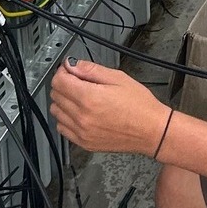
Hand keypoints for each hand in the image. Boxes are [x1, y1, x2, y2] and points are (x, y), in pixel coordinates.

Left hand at [50, 60, 168, 155]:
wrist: (151, 131)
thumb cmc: (140, 105)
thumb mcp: (118, 77)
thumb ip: (91, 70)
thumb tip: (73, 64)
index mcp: (90, 98)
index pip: (59, 81)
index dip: (63, 71)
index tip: (70, 69)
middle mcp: (82, 117)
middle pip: (55, 95)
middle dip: (63, 84)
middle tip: (77, 80)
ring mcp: (81, 132)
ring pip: (56, 112)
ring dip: (63, 101)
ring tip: (80, 97)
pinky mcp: (84, 143)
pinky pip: (62, 128)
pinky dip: (66, 118)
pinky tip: (79, 113)